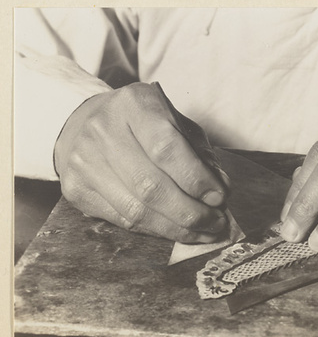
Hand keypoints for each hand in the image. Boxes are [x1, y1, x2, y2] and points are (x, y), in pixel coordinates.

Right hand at [54, 82, 229, 242]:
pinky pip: (124, 221)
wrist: (83, 124)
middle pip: (151, 186)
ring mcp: (84, 162)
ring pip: (137, 211)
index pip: (166, 148)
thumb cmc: (144, 125)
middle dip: (191, 212)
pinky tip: (178, 231)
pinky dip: (157, 231)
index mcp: (134, 104)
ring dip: (177, 228)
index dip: (196, 180)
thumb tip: (220, 189)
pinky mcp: (76, 189)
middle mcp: (103, 130)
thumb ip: (201, 154)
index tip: (220, 197)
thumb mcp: (178, 124)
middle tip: (216, 223)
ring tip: (204, 232)